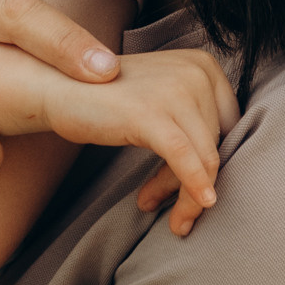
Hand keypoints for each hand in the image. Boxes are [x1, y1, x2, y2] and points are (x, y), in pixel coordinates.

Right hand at [0, 41, 236, 234]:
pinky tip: (193, 211)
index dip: (212, 163)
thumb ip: (192, 128)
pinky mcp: (152, 113)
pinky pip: (184, 160)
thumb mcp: (161, 107)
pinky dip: (193, 189)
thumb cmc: (107, 102)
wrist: (56, 87)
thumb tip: (217, 179)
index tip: (189, 187)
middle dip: (195, 184)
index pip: (229, 127)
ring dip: (189, 197)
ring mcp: (176, 89)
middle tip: (171, 209)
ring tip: (173, 220)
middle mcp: (197, 70)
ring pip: (206, 159)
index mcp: (204, 64)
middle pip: (218, 145)